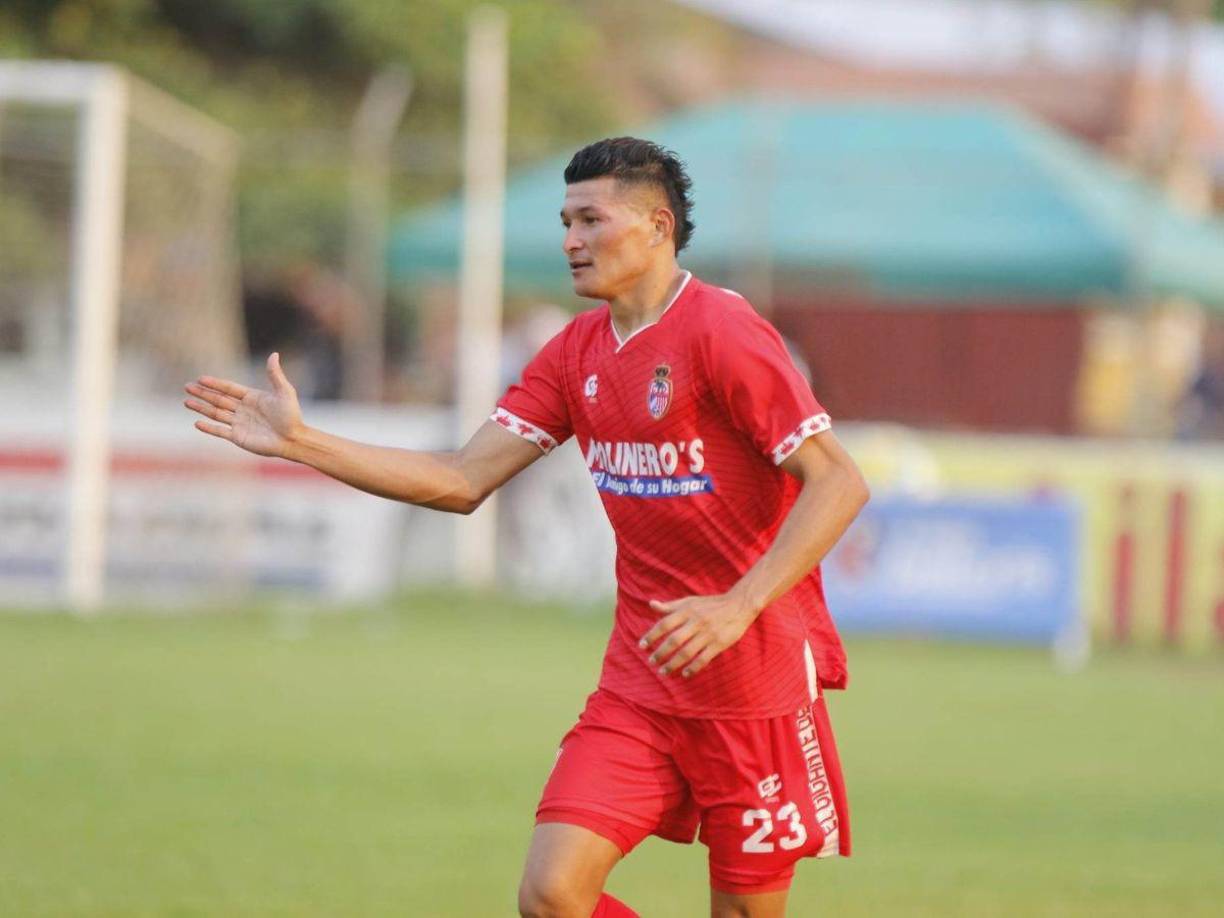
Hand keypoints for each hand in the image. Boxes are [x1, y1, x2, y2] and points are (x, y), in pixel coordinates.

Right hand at [184, 352, 303, 457]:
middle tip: (187, 386)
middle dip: (203, 393)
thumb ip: (275, 374)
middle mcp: (243, 410)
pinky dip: (209, 428)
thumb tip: (274, 354)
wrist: (293, 439)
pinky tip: (197, 422)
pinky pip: (220, 431)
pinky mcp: (238, 437)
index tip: (201, 378)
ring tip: (187, 402)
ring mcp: (239, 423)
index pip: (229, 388)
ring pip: (216, 414)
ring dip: (201, 408)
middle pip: (219, 399)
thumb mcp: (284, 392)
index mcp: (252, 398)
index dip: (215, 384)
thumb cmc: (291, 415)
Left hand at [638, 592, 758, 678]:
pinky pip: (703, 659)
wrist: (739, 605)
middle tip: (652, 662)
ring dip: (673, 664)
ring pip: (687, 652)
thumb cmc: (711, 604)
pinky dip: (693, 668)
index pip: (665, 624)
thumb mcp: (690, 601)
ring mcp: (708, 634)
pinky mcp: (719, 644)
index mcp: (687, 611)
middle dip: (660, 653)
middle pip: (674, 641)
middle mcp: (696, 622)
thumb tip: (651, 605)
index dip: (652, 635)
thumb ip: (670, 606)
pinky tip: (685, 674)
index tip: (641, 646)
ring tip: (664, 672)